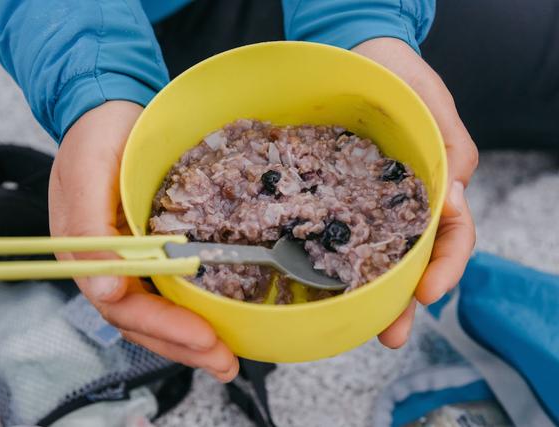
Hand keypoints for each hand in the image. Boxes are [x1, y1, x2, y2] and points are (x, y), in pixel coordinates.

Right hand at [49, 101, 238, 381]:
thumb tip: (102, 293)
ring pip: (156, 312)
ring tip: (226, 359)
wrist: (108, 109)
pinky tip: (216, 322)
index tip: (203, 337)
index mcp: (86, 253)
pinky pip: (167, 290)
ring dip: (189, 339)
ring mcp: (128, 259)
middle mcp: (107, 264)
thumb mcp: (88, 172)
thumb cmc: (96, 135)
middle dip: (183, 345)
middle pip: (142, 320)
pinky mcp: (148, 248)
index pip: (123, 305)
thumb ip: (89, 231)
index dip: (162, 326)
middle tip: (225, 362)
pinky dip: (190, 311)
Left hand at [353, 38, 477, 347]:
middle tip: (390, 334)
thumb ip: (449, 149)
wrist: (359, 55)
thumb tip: (452, 200)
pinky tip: (321, 282)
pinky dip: (334, 258)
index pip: (452, 237)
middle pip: (412, 259)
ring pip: (376, 254)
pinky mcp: (338, 196)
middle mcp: (404, 204)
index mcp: (437, 187)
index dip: (444, 268)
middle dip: (403, 300)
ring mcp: (370, 204)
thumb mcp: (433, 105)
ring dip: (370, 293)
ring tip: (358, 326)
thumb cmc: (402, 77)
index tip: (427, 293)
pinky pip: (338, 231)